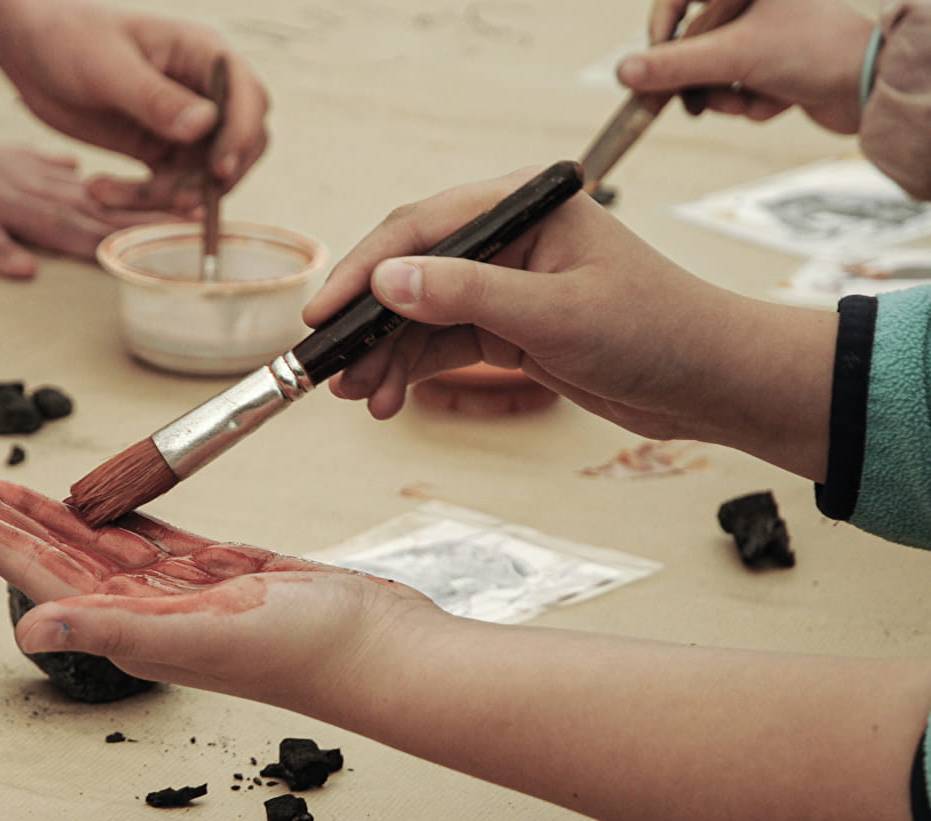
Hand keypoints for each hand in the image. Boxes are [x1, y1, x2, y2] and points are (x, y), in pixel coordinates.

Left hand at [0, 0, 269, 209]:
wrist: (29, 50)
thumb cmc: (68, 38)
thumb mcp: (108, 67)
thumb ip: (155, 98)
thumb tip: (206, 125)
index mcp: (202, 55)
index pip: (249, 99)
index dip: (241, 137)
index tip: (218, 171)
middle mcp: (202, 92)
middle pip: (238, 146)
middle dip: (211, 180)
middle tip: (174, 201)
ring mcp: (182, 125)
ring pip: (199, 177)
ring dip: (163, 196)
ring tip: (105, 195)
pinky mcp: (157, 150)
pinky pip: (166, 187)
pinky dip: (138, 199)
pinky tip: (99, 191)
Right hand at [0, 118, 177, 277]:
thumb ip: (36, 167)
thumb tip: (77, 170)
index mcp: (27, 179)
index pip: (97, 197)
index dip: (145, 207)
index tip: (190, 214)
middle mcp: (16, 187)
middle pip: (87, 209)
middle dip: (138, 223)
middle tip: (187, 232)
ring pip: (44, 218)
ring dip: (88, 236)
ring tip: (128, 253)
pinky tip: (21, 269)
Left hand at [0, 476, 440, 712]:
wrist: (382, 651)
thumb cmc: (305, 652)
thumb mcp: (201, 636)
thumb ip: (112, 631)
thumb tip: (29, 632)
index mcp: (131, 629)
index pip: (42, 573)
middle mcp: (148, 613)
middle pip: (58, 554)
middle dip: (2, 519)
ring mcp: (185, 594)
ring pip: (99, 544)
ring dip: (49, 515)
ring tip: (4, 487)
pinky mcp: (223, 573)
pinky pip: (152, 539)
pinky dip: (117, 520)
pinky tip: (93, 505)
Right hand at [302, 168, 837, 479]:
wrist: (711, 383)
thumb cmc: (658, 332)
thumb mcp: (557, 315)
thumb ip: (468, 295)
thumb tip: (388, 280)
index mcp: (525, 206)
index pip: (423, 228)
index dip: (365, 271)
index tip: (323, 313)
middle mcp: (510, 237)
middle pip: (410, 270)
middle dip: (367, 322)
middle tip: (329, 366)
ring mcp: (506, 282)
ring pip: (419, 315)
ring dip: (384, 355)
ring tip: (359, 396)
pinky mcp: (509, 324)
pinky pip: (440, 343)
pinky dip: (410, 370)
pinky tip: (387, 398)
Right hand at [622, 0, 872, 133]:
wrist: (872, 88)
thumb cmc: (815, 52)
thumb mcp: (733, 57)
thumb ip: (674, 66)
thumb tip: (624, 73)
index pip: (677, 0)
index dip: (660, 33)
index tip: (652, 67)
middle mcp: (754, 3)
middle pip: (694, 43)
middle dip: (702, 79)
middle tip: (699, 100)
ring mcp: (766, 33)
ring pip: (714, 70)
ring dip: (726, 96)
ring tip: (750, 101)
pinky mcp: (777, 62)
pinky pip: (739, 85)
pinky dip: (751, 101)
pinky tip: (777, 102)